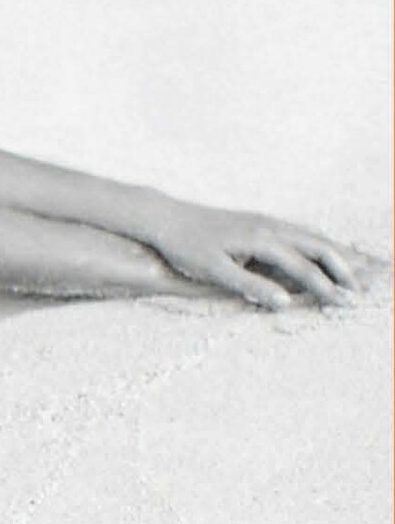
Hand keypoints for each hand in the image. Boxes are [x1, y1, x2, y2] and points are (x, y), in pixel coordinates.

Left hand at [144, 201, 357, 309]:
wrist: (166, 218)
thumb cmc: (186, 247)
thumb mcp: (214, 271)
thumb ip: (251, 286)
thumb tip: (286, 302)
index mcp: (261, 239)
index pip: (304, 268)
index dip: (326, 288)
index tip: (345, 305)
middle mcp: (269, 226)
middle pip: (318, 246)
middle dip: (342, 269)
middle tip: (359, 293)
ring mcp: (265, 220)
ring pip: (311, 236)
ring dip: (334, 255)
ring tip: (353, 275)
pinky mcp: (259, 221)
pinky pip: (299, 231)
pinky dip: (319, 244)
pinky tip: (323, 255)